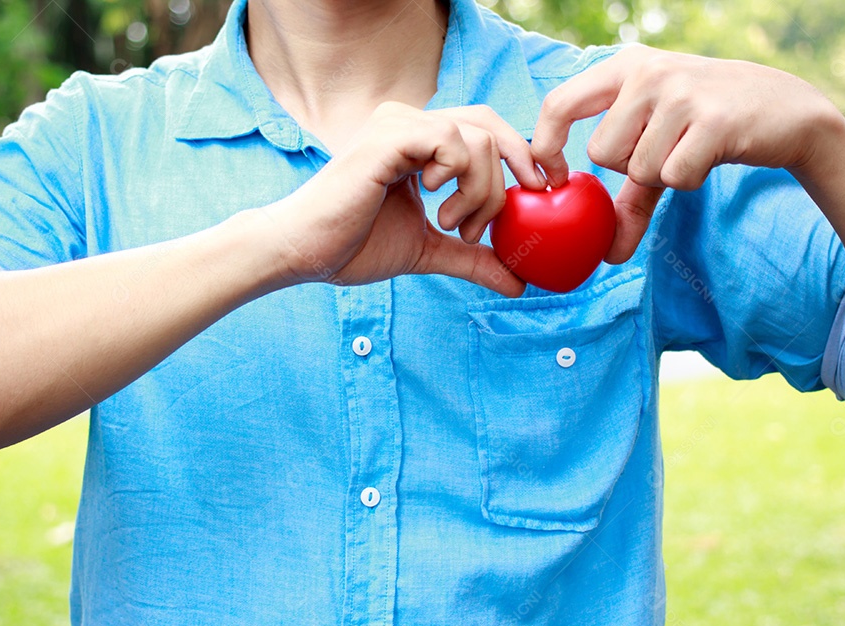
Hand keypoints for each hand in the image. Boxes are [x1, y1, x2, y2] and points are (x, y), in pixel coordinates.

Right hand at [258, 102, 546, 296]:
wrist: (303, 252)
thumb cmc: (353, 247)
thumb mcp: (428, 251)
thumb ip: (473, 258)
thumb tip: (519, 284)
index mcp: (419, 142)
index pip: (486, 130)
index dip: (520, 157)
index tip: (542, 194)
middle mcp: (410, 122)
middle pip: (491, 124)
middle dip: (517, 167)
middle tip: (518, 208)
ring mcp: (398, 124)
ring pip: (477, 137)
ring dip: (482, 189)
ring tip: (455, 225)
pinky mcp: (389, 136)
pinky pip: (451, 140)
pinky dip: (458, 176)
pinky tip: (435, 203)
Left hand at [531, 44, 841, 262]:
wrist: (788, 111)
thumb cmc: (710, 128)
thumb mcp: (661, 148)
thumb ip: (628, 198)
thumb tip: (608, 256)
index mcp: (624, 67)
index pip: (557, 104)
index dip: (546, 148)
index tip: (558, 181)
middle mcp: (648, 71)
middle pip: (601, 152)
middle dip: (630, 168)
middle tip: (665, 150)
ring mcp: (681, 91)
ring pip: (638, 168)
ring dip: (665, 175)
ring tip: (692, 147)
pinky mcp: (713, 119)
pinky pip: (674, 177)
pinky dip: (690, 180)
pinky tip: (711, 154)